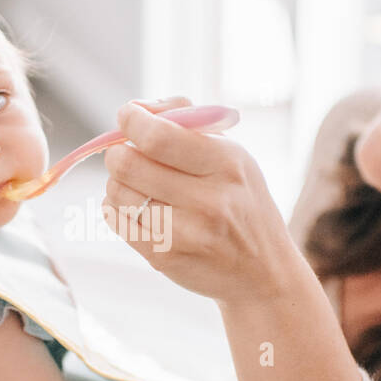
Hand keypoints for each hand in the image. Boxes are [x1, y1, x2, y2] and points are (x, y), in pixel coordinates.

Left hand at [101, 97, 304, 305]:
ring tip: (138, 183)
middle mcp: (208, 200)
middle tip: (127, 152)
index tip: (127, 117)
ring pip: (117, 192)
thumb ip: (189, 121)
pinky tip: (137, 206)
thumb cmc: (241, 202)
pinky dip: (117, 207)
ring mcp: (185, 233)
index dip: (131, 121)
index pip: (158, 136)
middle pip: (128, 163)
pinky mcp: (164, 258)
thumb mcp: (233, 155)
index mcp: (227, 164)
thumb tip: (137, 109)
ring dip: (118, 181)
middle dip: (118, 151)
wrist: (263, 271)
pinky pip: (116, 220)